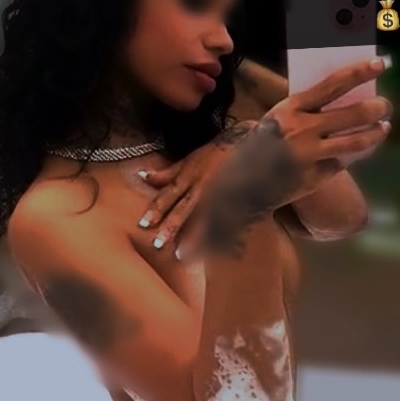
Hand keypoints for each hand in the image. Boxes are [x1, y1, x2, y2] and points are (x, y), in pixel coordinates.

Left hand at [137, 121, 257, 253]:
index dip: (156, 210)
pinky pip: (226, 222)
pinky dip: (218, 237)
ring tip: (182, 255)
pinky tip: (210, 251)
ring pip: (204, 218)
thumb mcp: (191, 159)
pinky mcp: (239, 203)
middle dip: (171, 226)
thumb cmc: (220, 153)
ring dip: (192, 238)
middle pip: (184, 208)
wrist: (256, 145)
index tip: (142, 225)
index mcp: (191, 174)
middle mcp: (204, 186)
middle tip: (158, 245)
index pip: (169, 194)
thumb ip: (167, 173)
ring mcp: (222, 195)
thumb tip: (142, 176)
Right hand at [178, 56, 392, 260]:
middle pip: (352, 114)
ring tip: (384, 128)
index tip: (381, 64)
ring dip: (375, 133)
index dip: (359, 72)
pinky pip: (342, 163)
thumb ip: (306, 113)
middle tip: (385, 106)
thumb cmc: (261, 148)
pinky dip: (351, 156)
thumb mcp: (276, 122)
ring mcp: (310, 155)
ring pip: (355, 142)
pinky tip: (355, 151)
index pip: (333, 85)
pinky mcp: (315, 177)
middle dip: (377, 107)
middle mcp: (302, 129)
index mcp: (291, 108)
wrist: (241, 188)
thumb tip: (345, 102)